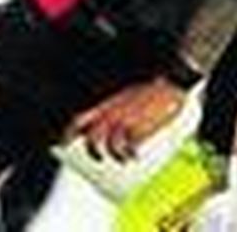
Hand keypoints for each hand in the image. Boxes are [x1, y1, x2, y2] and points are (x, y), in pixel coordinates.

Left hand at [68, 78, 189, 161]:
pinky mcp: (141, 129)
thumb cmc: (151, 83)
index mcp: (106, 102)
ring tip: (124, 157)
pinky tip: (136, 155)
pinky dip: (131, 154)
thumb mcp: (128, 90)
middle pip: (92, 138)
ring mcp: (126, 122)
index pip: (79, 119)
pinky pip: (130, 148)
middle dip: (92, 151)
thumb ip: (117, 103)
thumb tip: (110, 118)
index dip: (68, 133)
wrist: (171, 79)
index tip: (65, 143)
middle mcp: (112, 113)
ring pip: (111, 147)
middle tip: (98, 157)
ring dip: (116, 155)